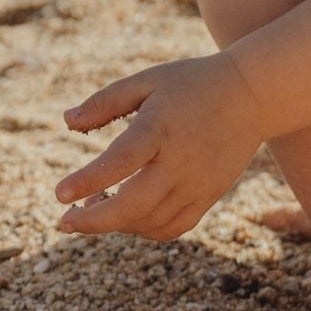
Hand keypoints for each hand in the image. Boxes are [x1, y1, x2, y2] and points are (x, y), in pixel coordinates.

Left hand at [55, 53, 264, 239]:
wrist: (252, 95)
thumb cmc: (192, 83)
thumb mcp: (146, 81)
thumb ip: (105, 102)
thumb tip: (66, 121)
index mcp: (159, 128)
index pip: (119, 162)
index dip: (87, 180)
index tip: (59, 194)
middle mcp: (180, 162)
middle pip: (134, 205)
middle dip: (94, 221)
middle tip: (64, 222)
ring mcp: (197, 184)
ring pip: (151, 222)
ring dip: (117, 224)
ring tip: (92, 208)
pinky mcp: (209, 196)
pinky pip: (173, 227)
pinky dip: (145, 229)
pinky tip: (126, 216)